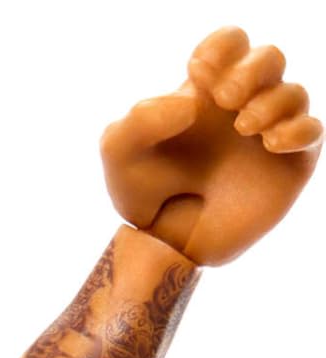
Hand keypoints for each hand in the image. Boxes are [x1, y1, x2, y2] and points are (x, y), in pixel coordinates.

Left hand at [101, 26, 319, 264]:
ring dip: (270, 102)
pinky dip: (298, 129)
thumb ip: (138, 122)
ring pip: (293, 92)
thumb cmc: (143, 194)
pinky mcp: (291, 164)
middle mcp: (245, 104)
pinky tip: (271, 143)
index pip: (232, 43)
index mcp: (209, 90)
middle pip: (269, 58)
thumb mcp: (121, 156)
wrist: (165, 245)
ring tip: (244, 127)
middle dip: (250, 69)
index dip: (223, 46)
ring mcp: (270, 132)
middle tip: (225, 98)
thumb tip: (190, 102)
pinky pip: (312, 131)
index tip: (200, 70)